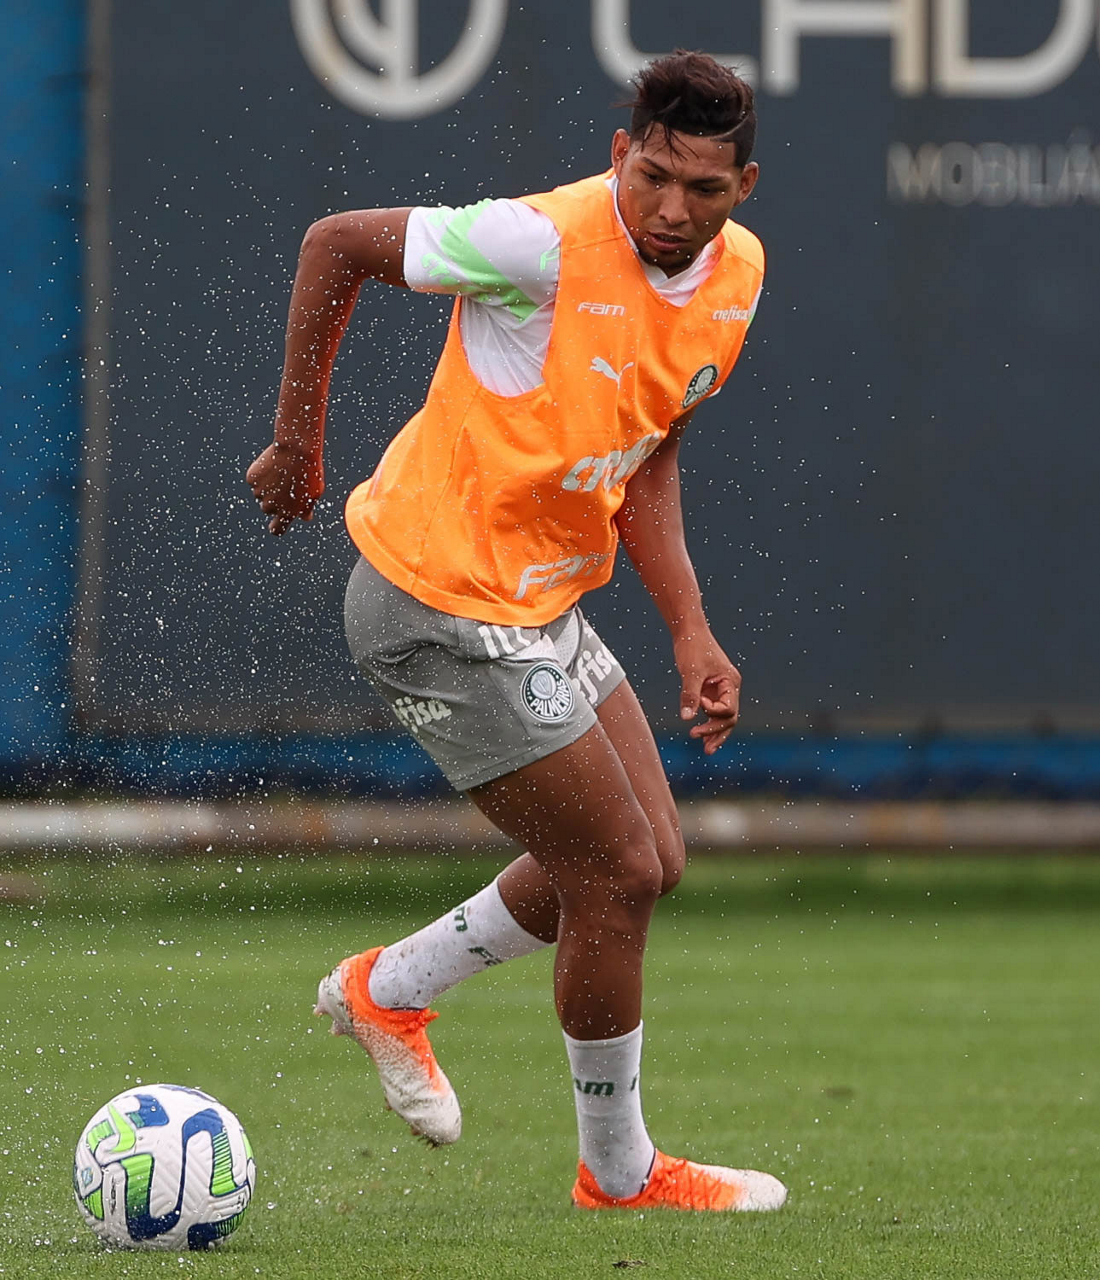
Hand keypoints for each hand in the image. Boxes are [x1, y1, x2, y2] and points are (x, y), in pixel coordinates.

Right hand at [245, 442, 323, 534]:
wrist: (296, 449)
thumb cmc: (309, 472)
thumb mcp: (314, 493)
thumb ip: (307, 508)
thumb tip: (305, 517)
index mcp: (287, 513)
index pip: (277, 529)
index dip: (276, 526)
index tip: (276, 523)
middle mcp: (270, 507)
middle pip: (269, 508)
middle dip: (275, 500)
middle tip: (287, 483)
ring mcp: (259, 493)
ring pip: (261, 493)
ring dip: (268, 486)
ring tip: (282, 471)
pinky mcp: (252, 479)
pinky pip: (255, 480)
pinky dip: (261, 474)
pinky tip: (273, 464)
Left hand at [674, 632, 741, 753]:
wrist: (688, 630)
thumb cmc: (693, 647)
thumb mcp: (690, 672)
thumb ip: (689, 695)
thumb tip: (686, 718)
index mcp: (731, 682)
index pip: (728, 709)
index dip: (713, 712)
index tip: (698, 703)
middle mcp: (729, 688)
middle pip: (729, 718)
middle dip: (718, 734)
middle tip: (705, 749)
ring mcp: (720, 690)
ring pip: (722, 718)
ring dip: (714, 733)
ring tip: (706, 749)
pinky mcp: (709, 690)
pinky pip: (712, 711)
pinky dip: (708, 723)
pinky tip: (700, 735)